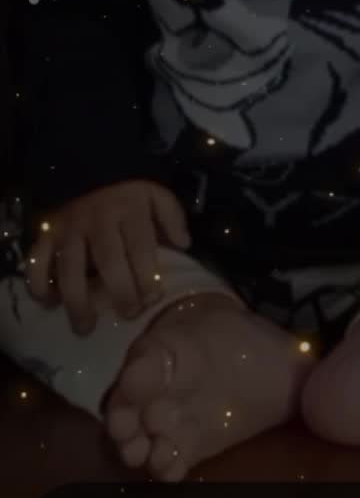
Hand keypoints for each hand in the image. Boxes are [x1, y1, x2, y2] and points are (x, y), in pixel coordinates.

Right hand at [27, 181, 190, 334]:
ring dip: (77, 300)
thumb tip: (184, 243)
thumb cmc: (129, 195)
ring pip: (70, 266)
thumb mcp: (156, 195)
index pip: (140, 245)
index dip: (147, 274)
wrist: (90, 170)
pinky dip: (38, 284)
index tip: (152, 299)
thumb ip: (172, 217)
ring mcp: (69, 227)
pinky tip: (48, 304)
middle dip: (119, 291)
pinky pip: (37, 260)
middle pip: (108, 259)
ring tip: (85, 328)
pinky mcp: (47, 233)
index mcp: (129, 209)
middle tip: (127, 315)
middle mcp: (98, 219)